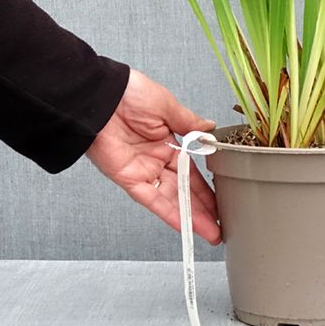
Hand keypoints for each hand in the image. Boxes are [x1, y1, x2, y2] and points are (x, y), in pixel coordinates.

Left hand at [86, 68, 220, 244]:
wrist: (101, 96)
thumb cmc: (130, 93)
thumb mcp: (167, 105)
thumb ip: (189, 122)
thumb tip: (209, 128)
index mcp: (167, 140)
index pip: (192, 170)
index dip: (207, 185)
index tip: (222, 197)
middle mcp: (156, 158)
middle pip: (185, 189)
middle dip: (204, 208)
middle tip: (222, 224)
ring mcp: (143, 170)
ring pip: (172, 199)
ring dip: (192, 217)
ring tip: (212, 232)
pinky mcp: (129, 179)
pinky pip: (152, 200)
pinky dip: (170, 214)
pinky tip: (186, 226)